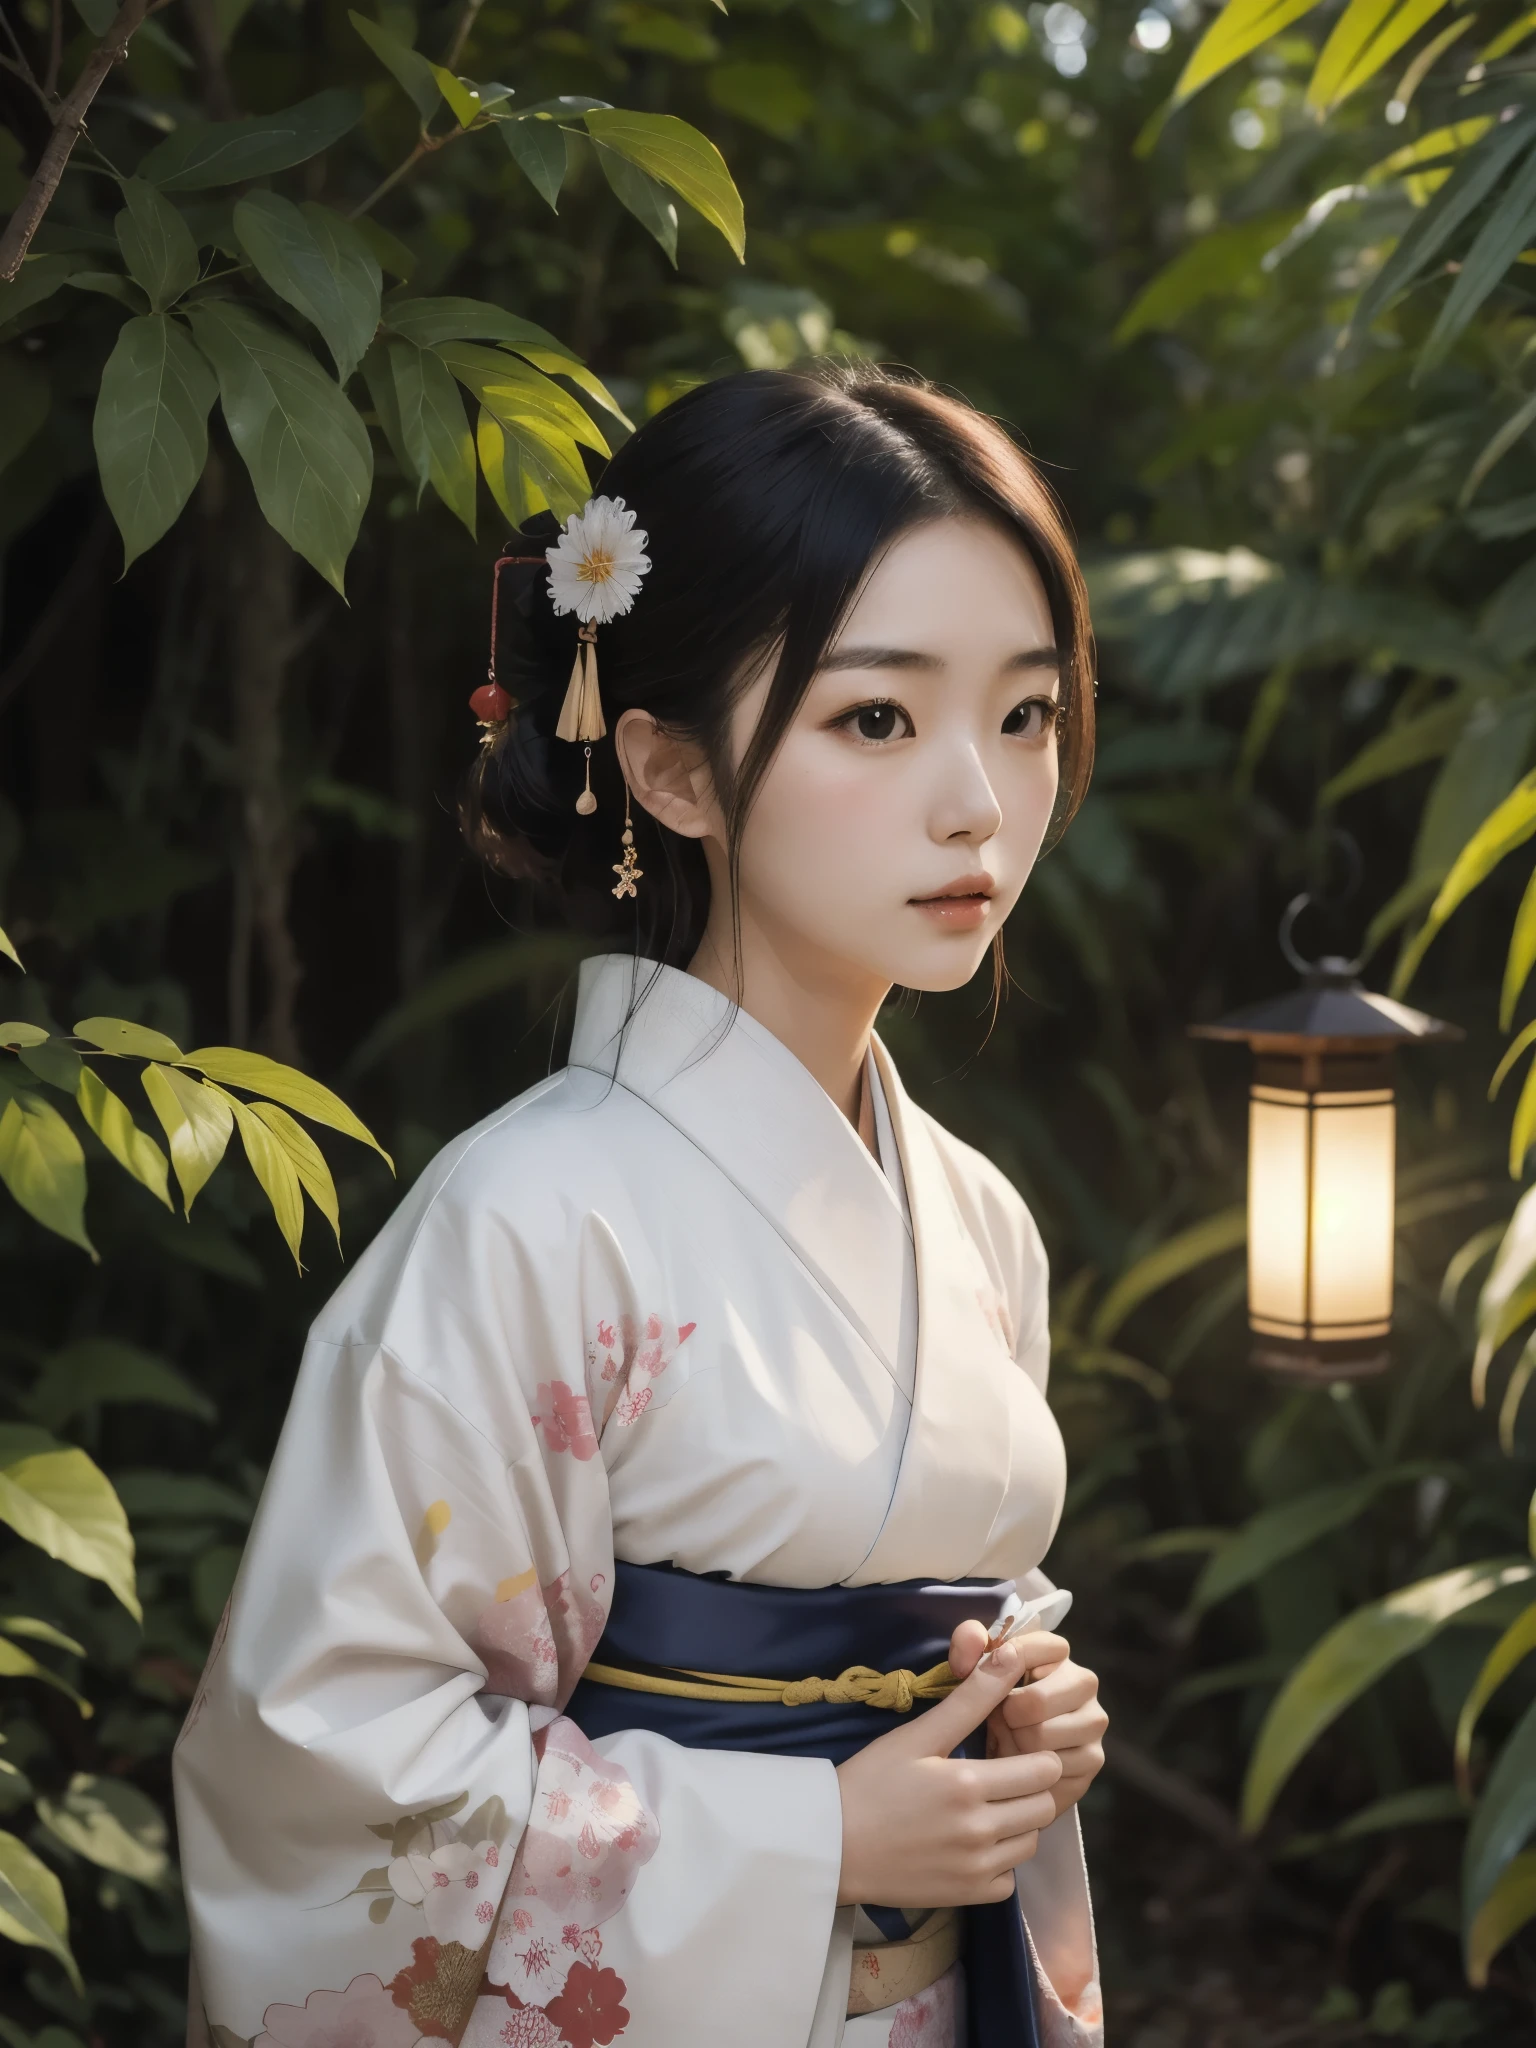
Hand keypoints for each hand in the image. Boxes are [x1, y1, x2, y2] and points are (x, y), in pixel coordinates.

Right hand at [834, 1630, 1062, 1907]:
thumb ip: (971, 1697)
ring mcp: (975, 1869)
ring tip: (985, 1807)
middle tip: (1000, 1777)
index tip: (1011, 1749)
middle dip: (1031, 1788)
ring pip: (1031, 1843)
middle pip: (1044, 1807)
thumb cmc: (870, 1782)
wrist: (830, 1844)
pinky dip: (1000, 1862)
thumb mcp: (918, 1735)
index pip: (1044, 1770)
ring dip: (1018, 1824)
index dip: (1035, 1755)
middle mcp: (979, 1832)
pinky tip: (972, 1843)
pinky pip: (1009, 1880)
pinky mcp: (966, 1896)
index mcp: (969, 1785)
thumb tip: (1010, 1655)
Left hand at [948, 1621, 1106, 1822]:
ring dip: (1014, 1744)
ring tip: (1009, 1739)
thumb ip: (967, 1642)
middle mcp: (1084, 1682)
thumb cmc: (989, 1703)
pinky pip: (1051, 1769)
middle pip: (1037, 1701)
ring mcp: (1093, 1720)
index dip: (1008, 1665)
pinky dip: (1027, 1771)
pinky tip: (1022, 1764)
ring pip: (1042, 1737)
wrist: (1002, 1752)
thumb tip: (978, 1638)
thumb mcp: (973, 1669)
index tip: (986, 1680)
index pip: (1044, 1646)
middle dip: (1007, 1715)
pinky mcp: (1094, 1758)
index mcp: (1057, 1652)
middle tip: (998, 1719)